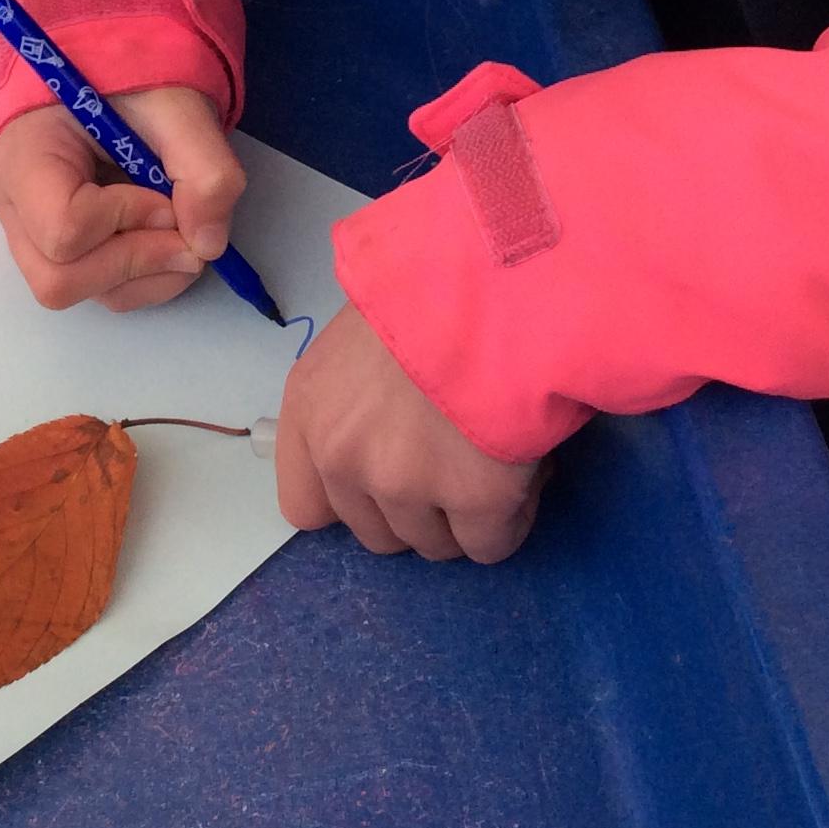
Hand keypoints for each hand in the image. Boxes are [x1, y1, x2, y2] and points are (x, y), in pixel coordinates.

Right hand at [0, 86, 243, 311]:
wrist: (114, 69)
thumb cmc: (130, 77)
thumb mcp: (177, 105)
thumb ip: (204, 167)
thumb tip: (208, 245)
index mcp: (25, 156)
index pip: (63, 228)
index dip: (126, 221)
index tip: (163, 192)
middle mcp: (16, 208)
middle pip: (59, 280)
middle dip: (136, 262)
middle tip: (180, 227)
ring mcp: (33, 237)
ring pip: (84, 293)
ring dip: (150, 274)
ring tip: (178, 225)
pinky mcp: (63, 253)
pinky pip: (101, 291)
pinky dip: (148, 276)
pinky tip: (164, 233)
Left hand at [274, 307, 544, 560]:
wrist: (496, 280)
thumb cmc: (431, 292)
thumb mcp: (361, 339)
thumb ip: (353, 403)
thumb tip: (387, 446)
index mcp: (308, 412)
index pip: (306, 508)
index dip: (354, 500)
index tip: (388, 477)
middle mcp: (343, 458)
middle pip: (377, 534)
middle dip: (417, 509)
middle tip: (453, 460)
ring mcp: (405, 484)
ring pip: (435, 545)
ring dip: (464, 514)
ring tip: (491, 455)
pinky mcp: (474, 500)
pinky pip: (489, 546)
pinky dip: (510, 520)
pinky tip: (522, 474)